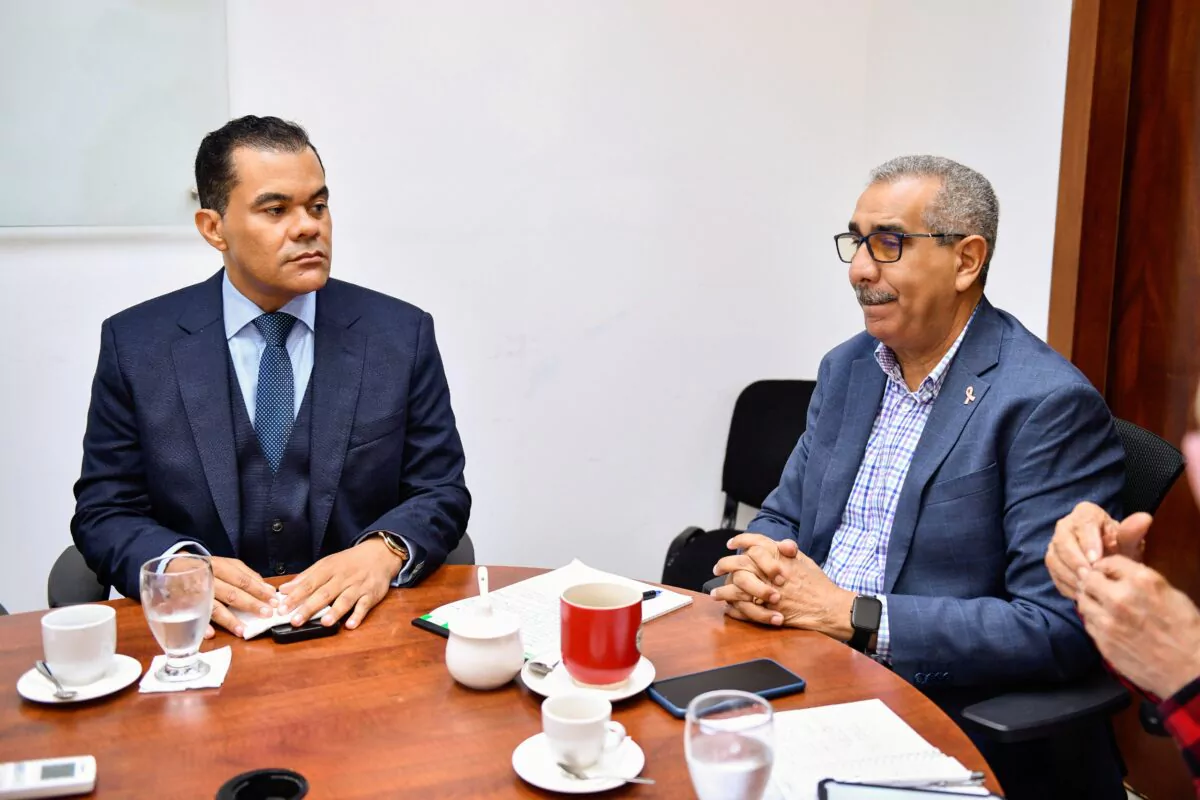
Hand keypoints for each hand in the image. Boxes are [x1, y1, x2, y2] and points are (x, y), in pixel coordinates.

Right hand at [167, 556, 275, 639]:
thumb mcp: (226, 564)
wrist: (174, 565)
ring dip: (229, 620)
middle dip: (250, 604)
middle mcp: (209, 579)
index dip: (259, 590)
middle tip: (266, 614)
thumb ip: (246, 575)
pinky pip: (193, 617)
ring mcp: (196, 593)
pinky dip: (201, 625)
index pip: (242, 580)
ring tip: (243, 631)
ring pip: (214, 607)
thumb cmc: (207, 567)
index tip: (273, 600)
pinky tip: (210, 634)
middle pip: (231, 593)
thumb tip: (266, 588)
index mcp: (220, 567)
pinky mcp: (184, 604)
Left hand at [278, 537, 403, 629]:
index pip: (309, 584)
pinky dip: (358, 615)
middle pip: (324, 593)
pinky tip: (351, 624)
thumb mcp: (326, 564)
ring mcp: (358, 586)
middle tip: (295, 621)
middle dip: (309, 607)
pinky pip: (365, 605)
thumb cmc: (349, 562)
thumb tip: (284, 590)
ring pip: (345, 600)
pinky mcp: (371, 594)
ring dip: (335, 612)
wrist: (379, 554)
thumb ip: (306, 577)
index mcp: (329, 569)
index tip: (282, 608)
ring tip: (324, 623)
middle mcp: (343, 578)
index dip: (295, 596)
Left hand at [713, 533, 853, 638]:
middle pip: (740, 564)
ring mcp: (767, 592)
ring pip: (737, 588)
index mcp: (779, 557)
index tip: (731, 543)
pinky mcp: (767, 611)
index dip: (741, 540)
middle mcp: (770, 573)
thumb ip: (789, 551)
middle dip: (724, 565)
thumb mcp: (805, 560)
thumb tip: (781, 543)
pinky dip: (735, 609)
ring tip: (715, 593)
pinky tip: (729, 607)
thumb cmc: (817, 584)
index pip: (755, 543)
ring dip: (723, 590)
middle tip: (717, 567)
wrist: (828, 607)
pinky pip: (744, 609)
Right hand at [1045, 502, 1151, 599]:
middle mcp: (1065, 525)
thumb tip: (1144, 518)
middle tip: (1089, 577)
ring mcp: (1055, 544)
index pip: (1082, 524)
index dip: (1088, 543)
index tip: (1097, 561)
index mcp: (1085, 513)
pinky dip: (1066, 584)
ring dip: (1069, 575)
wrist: (1113, 561)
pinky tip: (1081, 593)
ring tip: (1086, 588)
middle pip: (1062, 541)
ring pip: (1054, 558)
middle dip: (1075, 561)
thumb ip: (1133, 532)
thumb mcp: (1130, 542)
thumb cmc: (1122, 549)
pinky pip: (1053, 572)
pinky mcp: (1053, 561)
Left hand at [1077, 555, 1199, 697]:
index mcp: (1141, 581)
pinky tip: (1102, 621)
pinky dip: (1092, 619)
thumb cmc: (1187, 631)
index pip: (1108, 562)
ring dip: (1089, 599)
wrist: (1189, 670)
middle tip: (1096, 586)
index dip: (1104, 566)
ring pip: (1083, 600)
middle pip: (1089, 579)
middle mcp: (1120, 597)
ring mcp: (1108, 620)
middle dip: (1092, 581)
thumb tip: (1120, 575)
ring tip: (1097, 603)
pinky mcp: (1103, 641)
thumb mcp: (1170, 594)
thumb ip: (1141, 581)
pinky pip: (1087, 622)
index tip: (1104, 571)